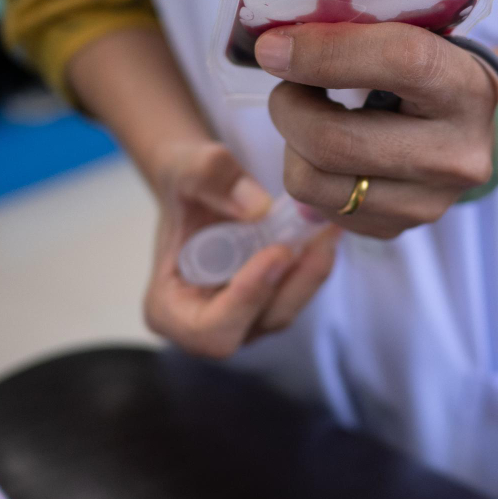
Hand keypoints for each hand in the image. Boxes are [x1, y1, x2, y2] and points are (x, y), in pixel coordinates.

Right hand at [142, 141, 339, 356]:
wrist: (199, 186)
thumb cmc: (182, 184)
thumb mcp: (187, 168)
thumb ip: (213, 181)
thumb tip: (259, 207)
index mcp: (169, 309)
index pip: (210, 329)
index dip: (247, 299)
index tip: (277, 253)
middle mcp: (206, 323)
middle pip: (258, 324)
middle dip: (294, 284)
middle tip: (320, 238)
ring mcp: (241, 317)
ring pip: (285, 309)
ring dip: (312, 272)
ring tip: (328, 227)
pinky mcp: (268, 301)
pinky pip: (297, 292)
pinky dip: (314, 263)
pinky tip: (327, 230)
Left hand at [256, 22, 497, 238]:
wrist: (470, 128)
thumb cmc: (429, 71)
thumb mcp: (413, 36)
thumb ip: (357, 32)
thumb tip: (275, 47)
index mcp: (465, 88)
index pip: (397, 61)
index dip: (323, 52)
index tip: (273, 49)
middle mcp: (454, 155)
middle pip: (335, 141)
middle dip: (289, 109)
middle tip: (288, 87)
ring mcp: (427, 204)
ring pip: (313, 183)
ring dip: (292, 144)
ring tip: (310, 118)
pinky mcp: (396, 229)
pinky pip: (318, 207)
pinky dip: (309, 173)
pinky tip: (330, 152)